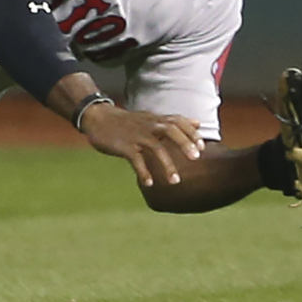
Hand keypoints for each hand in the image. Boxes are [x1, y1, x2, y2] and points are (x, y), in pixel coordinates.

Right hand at [79, 103, 203, 187]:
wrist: (98, 118)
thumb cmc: (128, 121)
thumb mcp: (152, 118)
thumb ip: (175, 122)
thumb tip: (198, 123)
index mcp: (156, 119)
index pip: (177, 121)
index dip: (191, 132)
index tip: (202, 146)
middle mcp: (148, 126)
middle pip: (170, 130)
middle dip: (184, 143)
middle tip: (196, 158)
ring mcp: (136, 136)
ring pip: (155, 148)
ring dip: (167, 164)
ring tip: (175, 182)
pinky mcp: (124, 147)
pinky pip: (136, 160)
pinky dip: (143, 172)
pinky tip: (149, 184)